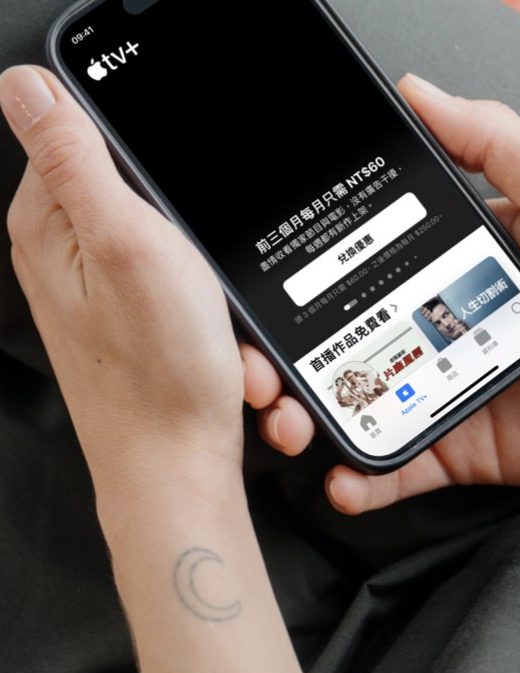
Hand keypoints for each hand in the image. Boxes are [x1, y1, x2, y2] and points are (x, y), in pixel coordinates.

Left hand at [1, 65, 257, 510]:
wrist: (180, 471)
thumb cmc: (157, 378)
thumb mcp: (127, 243)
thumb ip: (76, 157)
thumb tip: (29, 86)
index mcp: (50, 225)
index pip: (95, 140)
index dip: (162, 173)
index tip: (185, 219)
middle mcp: (72, 260)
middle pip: (155, 206)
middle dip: (204, 252)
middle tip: (209, 295)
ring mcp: (111, 300)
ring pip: (189, 262)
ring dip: (222, 302)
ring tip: (221, 341)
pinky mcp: (145, 333)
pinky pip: (197, 306)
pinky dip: (220, 332)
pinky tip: (222, 361)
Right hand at [255, 73, 519, 512]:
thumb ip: (492, 141)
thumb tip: (417, 92)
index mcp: (452, 268)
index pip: (358, 275)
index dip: (301, 290)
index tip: (255, 298)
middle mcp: (441, 327)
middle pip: (343, 349)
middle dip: (288, 367)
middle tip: (259, 381)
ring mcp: (453, 390)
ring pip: (364, 410)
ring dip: (315, 423)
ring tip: (289, 431)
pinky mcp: (472, 448)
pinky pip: (408, 468)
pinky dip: (370, 482)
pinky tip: (343, 484)